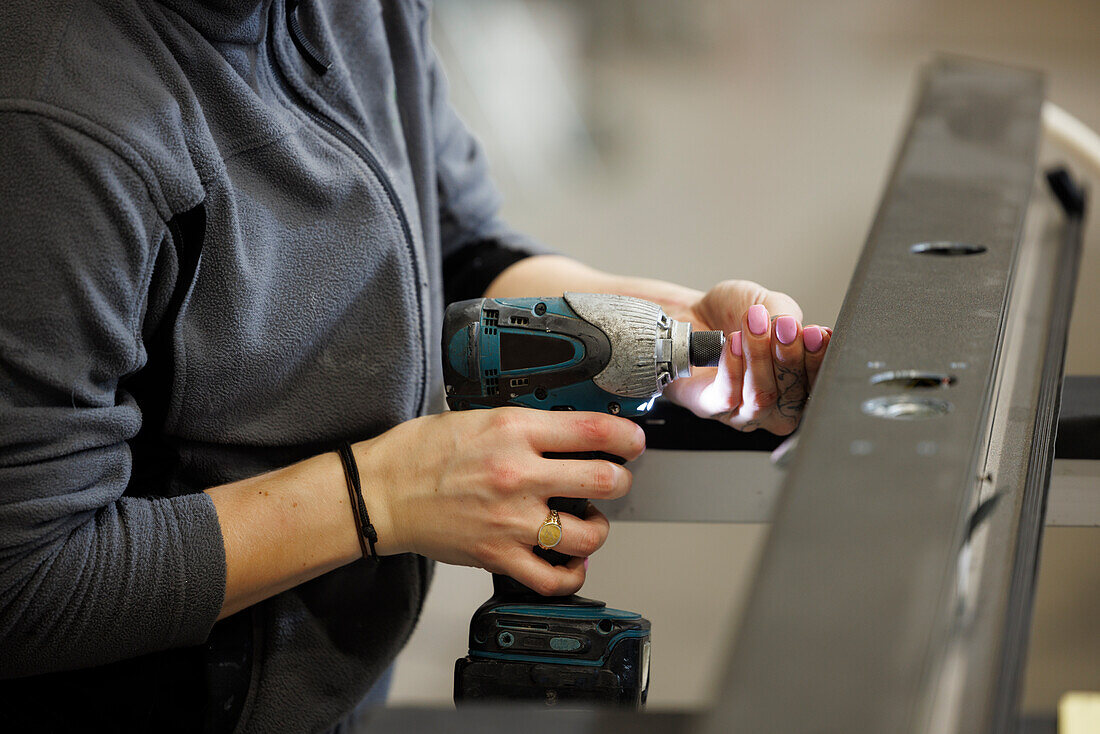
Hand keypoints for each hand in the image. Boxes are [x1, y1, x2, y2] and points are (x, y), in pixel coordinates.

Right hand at [352, 408, 645, 594]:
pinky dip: (572, 574)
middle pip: (603, 481)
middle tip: (612, 480)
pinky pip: (554, 578)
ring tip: (587, 521)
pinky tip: (569, 561)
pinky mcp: (498, 556)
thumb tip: (568, 431)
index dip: (626, 438)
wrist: (379, 492)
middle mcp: (518, 474)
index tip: (632, 443)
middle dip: (618, 481)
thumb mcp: (478, 416)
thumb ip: (526, 425)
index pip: (593, 431)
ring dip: (598, 528)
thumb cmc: (420, 453)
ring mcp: (511, 520)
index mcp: (514, 431)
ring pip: (589, 534)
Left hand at [662, 279, 831, 434]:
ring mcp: (743, 411)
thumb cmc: (733, 314)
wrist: (691, 314)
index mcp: (797, 382)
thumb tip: (794, 329)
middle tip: (781, 325)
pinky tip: (732, 344)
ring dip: (759, 358)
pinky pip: (727, 397)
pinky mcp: (711, 408)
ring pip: (761, 397)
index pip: (819, 383)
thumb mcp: (770, 306)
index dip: (819, 360)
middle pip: (793, 394)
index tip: (815, 334)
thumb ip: (787, 318)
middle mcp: (774, 403)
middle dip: (789, 356)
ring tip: (753, 326)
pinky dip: (732, 368)